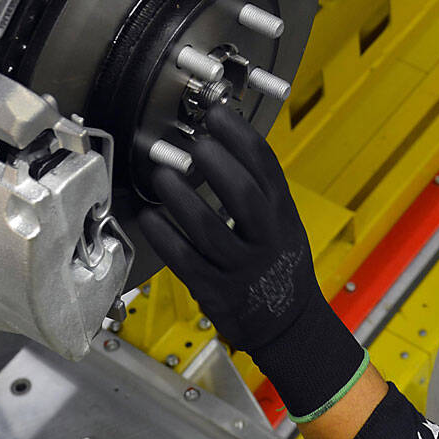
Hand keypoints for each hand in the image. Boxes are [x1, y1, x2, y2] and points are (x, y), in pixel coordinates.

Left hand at [135, 109, 365, 418]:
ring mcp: (241, 268)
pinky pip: (186, 261)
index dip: (241, 136)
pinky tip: (149, 217)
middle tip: (194, 143)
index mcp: (282, 215)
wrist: (289, 324)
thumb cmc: (278, 265)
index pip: (267, 168)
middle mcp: (266, 239)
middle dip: (218, 165)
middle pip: (244, 196)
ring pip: (209, 230)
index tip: (217, 114)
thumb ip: (258, 191)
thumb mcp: (282, 224)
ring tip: (162, 175)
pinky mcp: (216, 292)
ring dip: (182, 198)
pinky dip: (165, 237)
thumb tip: (221, 142)